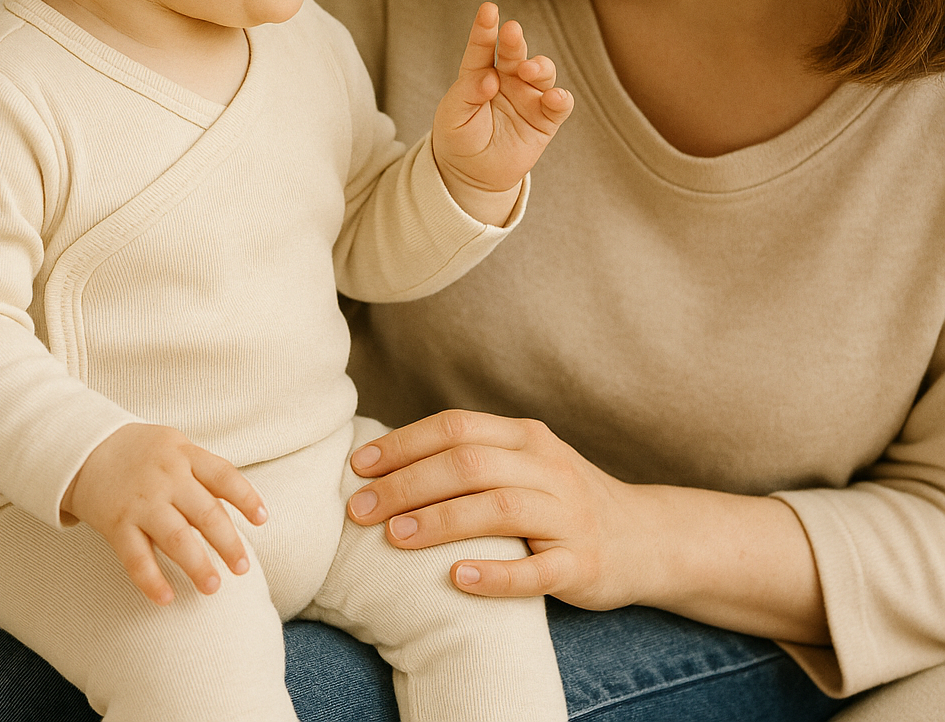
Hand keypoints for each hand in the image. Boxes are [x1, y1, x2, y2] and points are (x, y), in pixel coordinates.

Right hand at [61, 422, 266, 605]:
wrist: (86, 448)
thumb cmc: (143, 452)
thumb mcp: (175, 445)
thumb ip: (201, 471)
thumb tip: (237, 506)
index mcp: (185, 454)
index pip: (223, 476)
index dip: (246, 498)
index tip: (263, 520)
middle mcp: (167, 477)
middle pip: (205, 512)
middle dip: (228, 542)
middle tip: (243, 568)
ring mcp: (141, 501)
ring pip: (176, 537)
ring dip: (197, 565)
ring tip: (213, 587)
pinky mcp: (116, 523)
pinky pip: (136, 557)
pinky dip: (151, 580)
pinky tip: (166, 599)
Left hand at [347, 409, 619, 605]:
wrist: (646, 538)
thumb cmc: (563, 501)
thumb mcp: (526, 464)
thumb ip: (474, 457)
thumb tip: (389, 463)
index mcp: (526, 437)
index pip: (457, 427)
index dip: (404, 444)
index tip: (359, 466)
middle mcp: (547, 467)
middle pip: (469, 464)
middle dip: (407, 484)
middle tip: (360, 509)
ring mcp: (567, 515)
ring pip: (498, 508)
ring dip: (440, 521)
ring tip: (394, 537)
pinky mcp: (582, 564)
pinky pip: (535, 570)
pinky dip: (495, 574)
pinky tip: (457, 578)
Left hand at [432, 3, 572, 223]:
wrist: (472, 174)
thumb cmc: (459, 138)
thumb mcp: (453, 116)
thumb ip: (467, 93)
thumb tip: (490, 78)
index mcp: (480, 73)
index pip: (482, 47)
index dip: (485, 28)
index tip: (489, 10)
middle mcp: (507, 79)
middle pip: (515, 53)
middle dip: (515, 41)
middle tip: (512, 31)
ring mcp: (528, 97)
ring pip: (542, 72)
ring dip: (539, 66)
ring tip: (528, 70)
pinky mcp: (545, 119)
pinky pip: (559, 105)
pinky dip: (561, 99)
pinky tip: (554, 97)